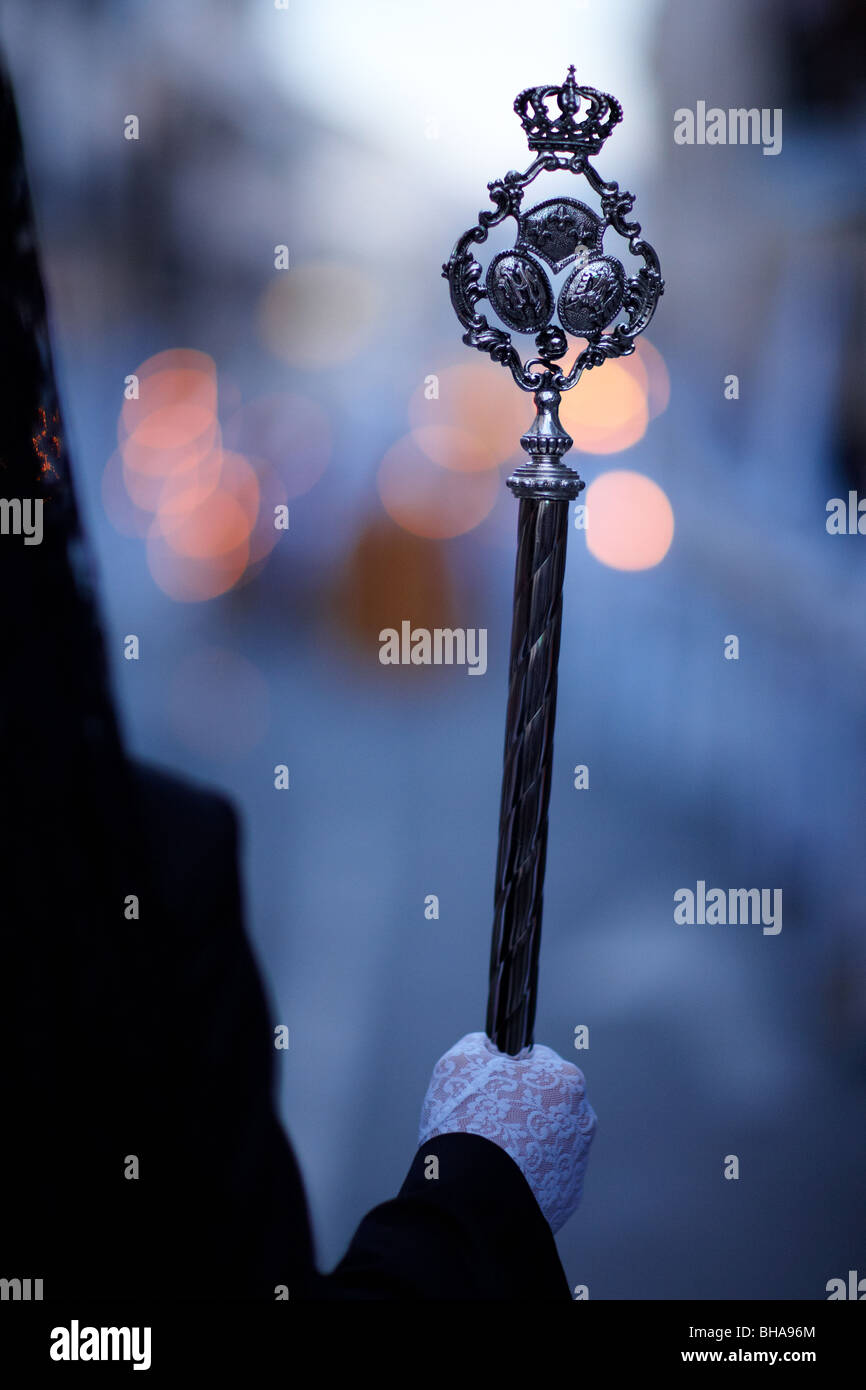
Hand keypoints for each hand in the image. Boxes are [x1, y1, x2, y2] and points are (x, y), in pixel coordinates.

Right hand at [418, 1031, 595, 1232]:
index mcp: (566, 1080)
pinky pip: (545, 1177)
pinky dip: (527, 1176)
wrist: (469, 1197)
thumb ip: (478, 1045)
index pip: (538, 1060)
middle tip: (486, 1120)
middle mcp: (583, 1119)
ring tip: (490, 1154)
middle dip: (521, 1106)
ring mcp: (578, 1162)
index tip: (488, 1084)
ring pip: (549, 1141)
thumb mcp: (458, 1062)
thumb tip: (485, 1046)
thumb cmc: (467, 1121)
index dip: (508, 1068)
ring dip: (526, 1142)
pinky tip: (500, 1178)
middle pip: (548, 1102)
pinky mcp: (567, 1198)